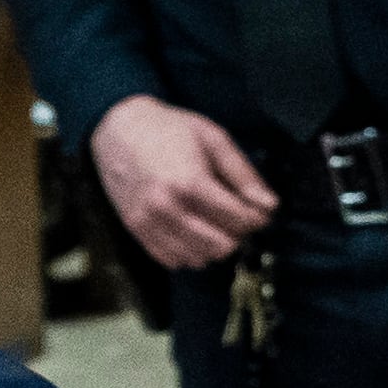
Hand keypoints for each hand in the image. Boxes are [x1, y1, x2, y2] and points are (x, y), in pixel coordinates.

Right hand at [92, 95, 280, 270]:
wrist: (118, 127)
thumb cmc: (169, 128)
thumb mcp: (214, 139)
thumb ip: (244, 175)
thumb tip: (270, 205)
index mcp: (190, 183)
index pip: (240, 221)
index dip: (258, 218)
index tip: (259, 210)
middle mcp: (168, 208)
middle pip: (222, 246)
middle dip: (237, 234)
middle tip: (236, 216)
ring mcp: (149, 222)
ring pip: (199, 258)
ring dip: (214, 246)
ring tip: (214, 223)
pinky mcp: (136, 229)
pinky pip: (172, 260)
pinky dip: (189, 252)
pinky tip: (193, 232)